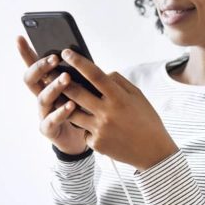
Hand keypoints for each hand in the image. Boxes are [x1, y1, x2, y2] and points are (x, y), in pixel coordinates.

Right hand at [17, 36, 88, 155]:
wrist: (84, 138)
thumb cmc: (84, 108)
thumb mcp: (82, 88)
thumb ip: (78, 75)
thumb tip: (81, 54)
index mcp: (47, 84)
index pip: (33, 66)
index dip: (25, 53)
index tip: (21, 38)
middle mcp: (42, 97)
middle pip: (31, 79)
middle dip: (41, 67)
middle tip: (54, 58)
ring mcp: (44, 113)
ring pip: (42, 98)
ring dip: (54, 86)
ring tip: (67, 77)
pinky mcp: (49, 129)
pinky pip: (51, 120)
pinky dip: (61, 112)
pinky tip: (71, 105)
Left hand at [58, 48, 179, 171]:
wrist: (153, 151)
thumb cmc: (146, 121)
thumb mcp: (138, 96)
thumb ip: (119, 82)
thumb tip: (101, 73)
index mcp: (119, 98)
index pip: (95, 75)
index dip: (79, 62)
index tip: (66, 53)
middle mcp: (107, 112)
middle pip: (76, 93)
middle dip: (61, 82)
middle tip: (51, 74)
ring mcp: (99, 129)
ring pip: (71, 113)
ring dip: (66, 104)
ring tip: (62, 99)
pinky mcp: (96, 143)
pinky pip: (83, 130)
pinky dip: (86, 126)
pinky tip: (94, 127)